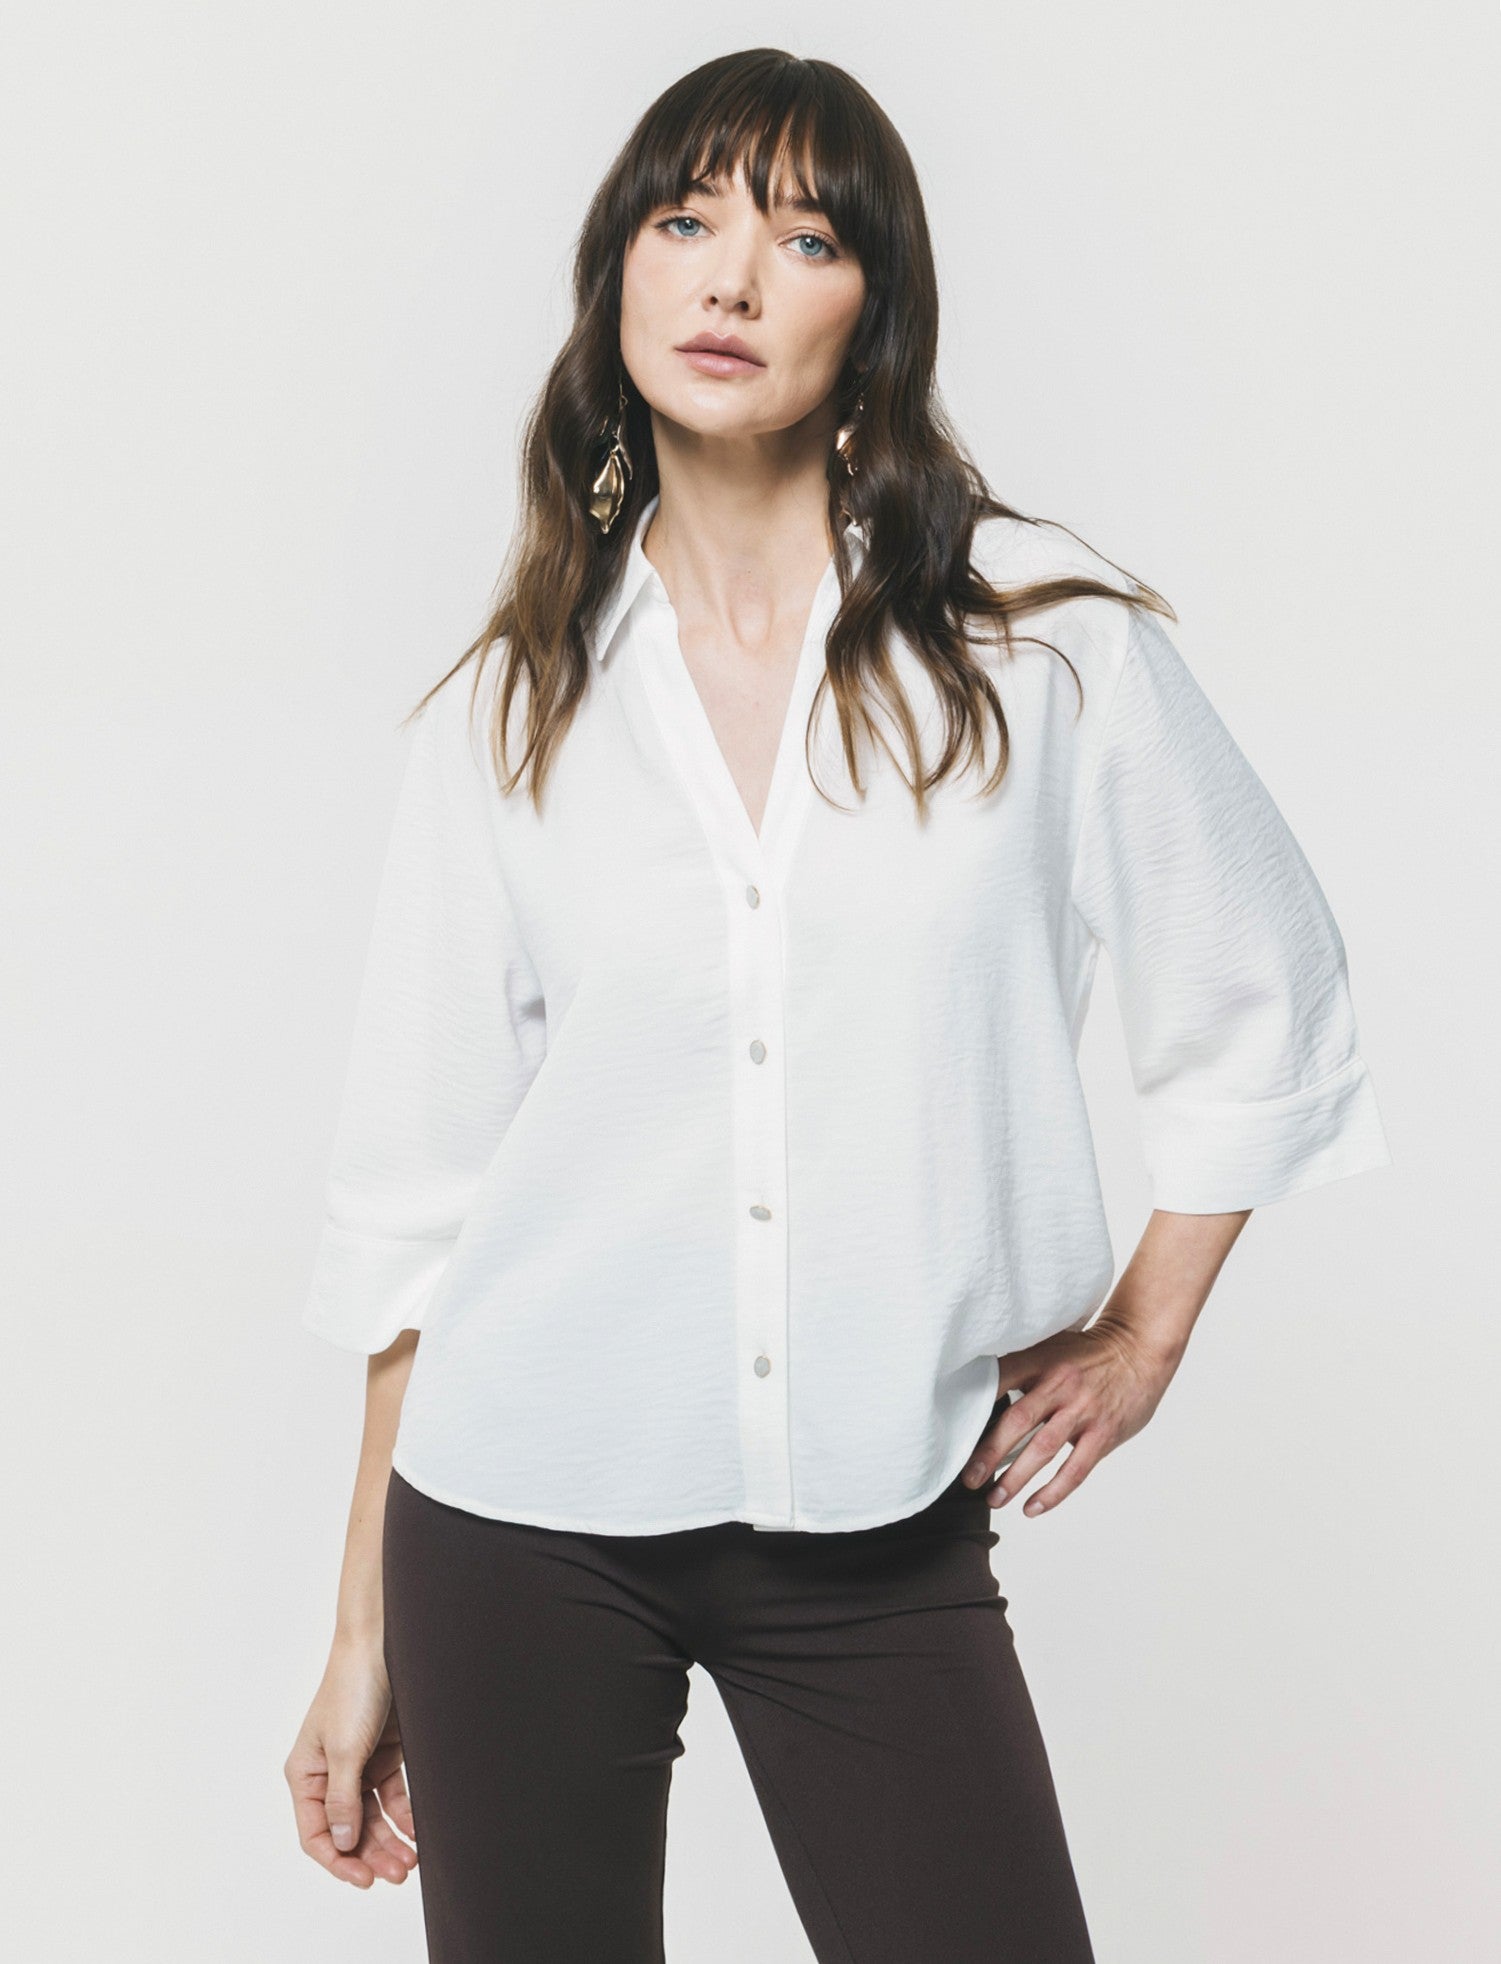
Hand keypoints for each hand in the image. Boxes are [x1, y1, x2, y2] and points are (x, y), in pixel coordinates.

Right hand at [285, 1634, 418, 1887]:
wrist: (384, 1644)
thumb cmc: (353, 1689)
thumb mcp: (344, 1750)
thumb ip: (343, 1800)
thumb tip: (343, 1844)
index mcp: (305, 1774)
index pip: (316, 1833)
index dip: (338, 1861)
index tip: (364, 1879)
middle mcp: (328, 1773)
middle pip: (348, 1829)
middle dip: (371, 1854)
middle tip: (398, 1874)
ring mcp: (357, 1764)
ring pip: (372, 1816)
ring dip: (390, 1840)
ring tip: (411, 1862)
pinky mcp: (384, 1752)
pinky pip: (392, 1795)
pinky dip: (404, 1815)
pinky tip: (418, 1831)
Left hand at [963, 1319, 1180, 1518]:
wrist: (1140, 1349)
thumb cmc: (1088, 1353)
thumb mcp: (1051, 1347)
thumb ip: (1022, 1368)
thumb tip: (979, 1392)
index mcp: (1041, 1360)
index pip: (999, 1381)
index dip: (973, 1405)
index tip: (952, 1431)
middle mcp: (1059, 1384)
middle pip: (1016, 1421)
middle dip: (988, 1454)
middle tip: (968, 1479)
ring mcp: (1083, 1410)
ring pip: (1042, 1450)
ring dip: (1015, 1478)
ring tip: (994, 1499)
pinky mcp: (1103, 1433)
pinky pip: (1075, 1469)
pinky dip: (1052, 1492)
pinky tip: (1032, 1507)